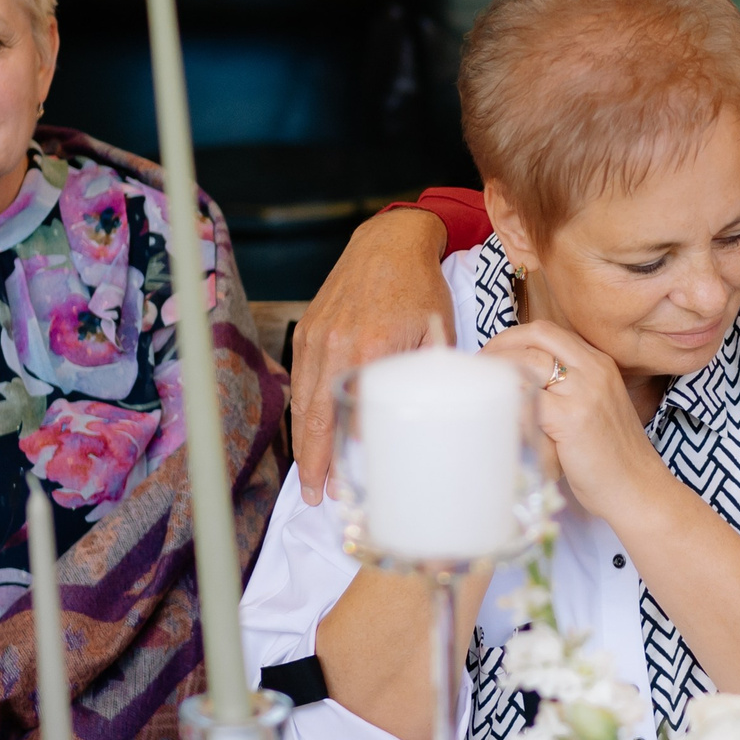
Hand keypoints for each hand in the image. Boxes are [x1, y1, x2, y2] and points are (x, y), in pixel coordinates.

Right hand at [294, 209, 453, 500]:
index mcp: (373, 347)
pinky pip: (301, 379)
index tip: (354, 483)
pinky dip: (302, 411)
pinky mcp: (307, 329)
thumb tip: (438, 417)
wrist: (389, 242)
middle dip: (315, 462)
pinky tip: (308, 434)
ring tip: (309, 478)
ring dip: (303, 443)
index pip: (356, 414)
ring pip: (303, 402)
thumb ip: (430, 374)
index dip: (353, 453)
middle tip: (317, 497)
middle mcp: (337, 344)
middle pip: (317, 416)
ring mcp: (316, 336)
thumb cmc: (421, 288)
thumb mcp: (437, 331)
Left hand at [483, 321, 671, 521]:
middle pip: (537, 335)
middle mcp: (594, 370)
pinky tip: (497, 413)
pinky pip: (527, 399)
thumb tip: (518, 384)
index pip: (548, 332)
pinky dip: (508, 402)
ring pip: (528, 362)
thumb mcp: (594, 408)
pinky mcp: (572, 418)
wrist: (638, 488)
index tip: (493, 355)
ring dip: (499, 372)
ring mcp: (585, 392)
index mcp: (599, 363)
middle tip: (481, 366)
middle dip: (501, 345)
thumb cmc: (611, 457)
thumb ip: (566, 390)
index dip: (514, 338)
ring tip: (483, 388)